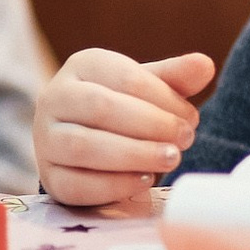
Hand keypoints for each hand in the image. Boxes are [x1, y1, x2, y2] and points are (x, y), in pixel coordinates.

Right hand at [34, 49, 214, 206]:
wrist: (88, 142)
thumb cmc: (125, 107)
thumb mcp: (150, 88)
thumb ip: (176, 78)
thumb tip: (204, 65)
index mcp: (82, 66)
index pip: (125, 77)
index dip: (164, 99)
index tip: (191, 118)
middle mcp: (54, 98)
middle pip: (101, 108)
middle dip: (151, 125)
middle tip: (185, 139)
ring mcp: (45, 139)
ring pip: (84, 146)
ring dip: (135, 154)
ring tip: (171, 158)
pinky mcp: (49, 177)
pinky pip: (76, 184)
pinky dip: (114, 185)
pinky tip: (144, 179)